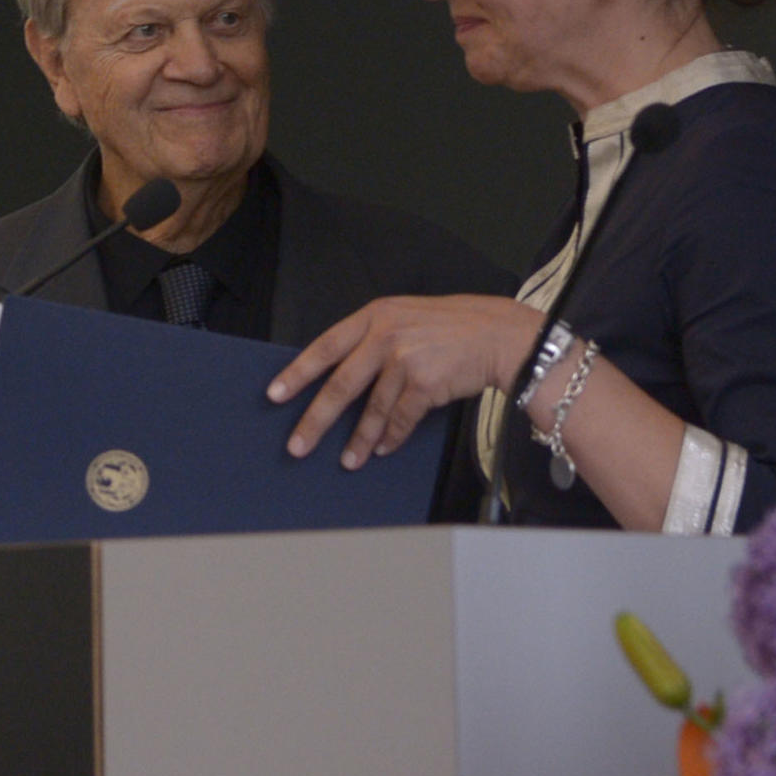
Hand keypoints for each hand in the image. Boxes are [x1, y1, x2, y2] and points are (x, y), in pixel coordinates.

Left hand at [266, 295, 538, 467]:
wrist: (499, 335)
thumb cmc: (454, 328)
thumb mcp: (407, 317)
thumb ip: (376, 339)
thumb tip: (344, 376)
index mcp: (376, 315)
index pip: (325, 346)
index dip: (298, 372)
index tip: (275, 394)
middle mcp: (385, 335)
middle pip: (340, 384)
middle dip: (316, 420)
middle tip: (297, 446)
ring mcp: (404, 359)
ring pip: (372, 409)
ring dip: (359, 440)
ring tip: (348, 461)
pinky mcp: (424, 383)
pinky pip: (400, 419)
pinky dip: (390, 437)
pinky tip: (382, 449)